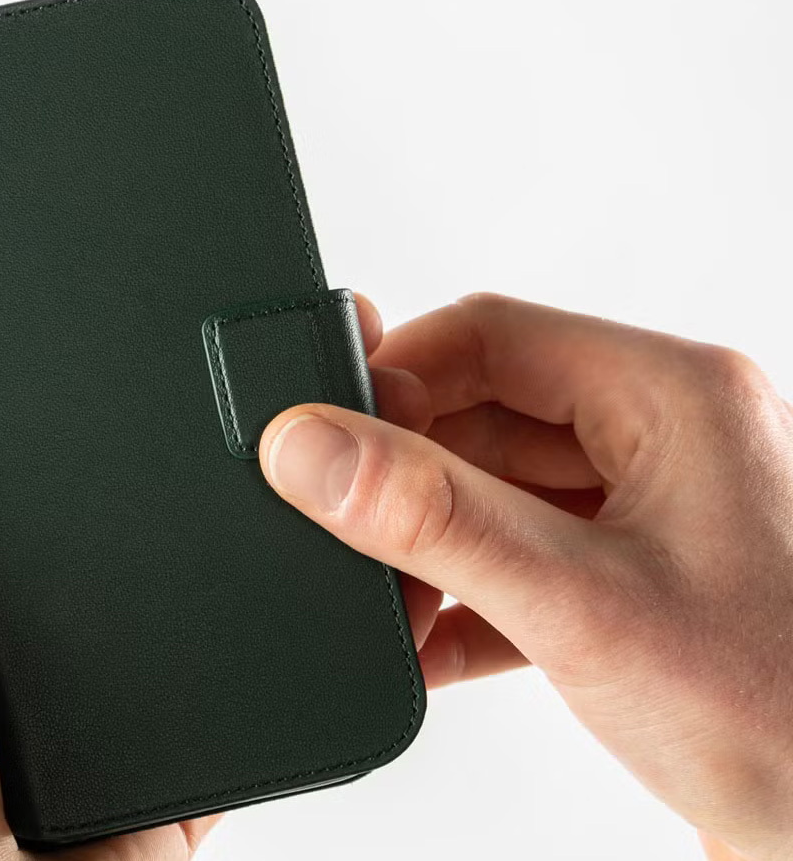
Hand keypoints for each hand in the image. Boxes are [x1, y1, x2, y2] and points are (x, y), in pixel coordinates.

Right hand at [259, 294, 792, 860]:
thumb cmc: (786, 721)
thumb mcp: (579, 604)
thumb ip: (433, 518)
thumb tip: (313, 447)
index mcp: (673, 398)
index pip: (491, 335)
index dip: (394, 377)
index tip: (322, 434)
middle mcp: (664, 438)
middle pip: (486, 412)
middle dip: (407, 478)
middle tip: (345, 530)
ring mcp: (650, 511)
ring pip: (496, 486)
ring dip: (432, 544)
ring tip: (391, 603)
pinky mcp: (634, 579)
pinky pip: (523, 553)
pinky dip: (467, 593)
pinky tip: (433, 642)